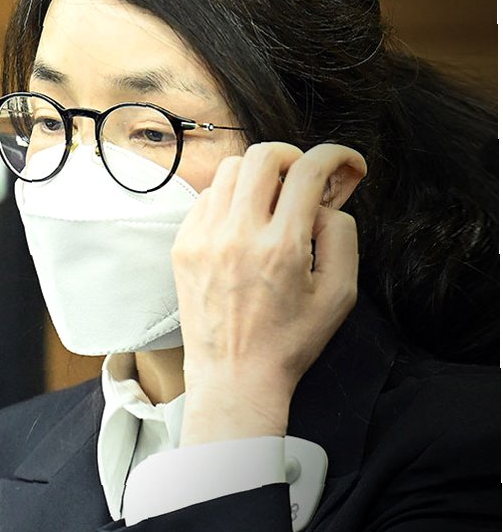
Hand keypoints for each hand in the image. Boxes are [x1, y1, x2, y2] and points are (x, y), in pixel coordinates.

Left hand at [171, 142, 366, 445]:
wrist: (234, 375)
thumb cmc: (290, 340)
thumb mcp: (339, 294)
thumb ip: (342, 236)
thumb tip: (325, 201)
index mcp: (282, 247)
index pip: (309, 171)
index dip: (336, 155)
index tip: (347, 164)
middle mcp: (238, 235)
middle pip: (263, 155)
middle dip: (293, 157)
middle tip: (304, 180)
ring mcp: (204, 238)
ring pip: (230, 170)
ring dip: (258, 176)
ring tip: (272, 202)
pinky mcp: (183, 246)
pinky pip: (207, 198)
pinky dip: (230, 199)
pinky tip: (243, 224)